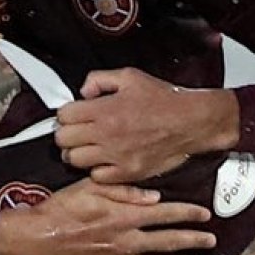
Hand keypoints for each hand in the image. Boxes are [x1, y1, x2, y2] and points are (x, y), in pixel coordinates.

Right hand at [0, 179, 214, 254]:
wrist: (34, 240)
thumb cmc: (59, 210)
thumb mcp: (90, 189)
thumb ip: (124, 192)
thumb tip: (154, 197)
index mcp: (124, 217)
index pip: (165, 214)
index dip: (188, 214)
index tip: (205, 214)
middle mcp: (126, 242)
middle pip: (166, 241)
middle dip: (192, 240)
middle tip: (210, 241)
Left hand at [55, 68, 239, 185]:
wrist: (191, 122)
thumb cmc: (165, 101)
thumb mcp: (130, 77)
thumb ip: (100, 80)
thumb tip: (83, 91)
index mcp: (104, 109)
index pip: (63, 115)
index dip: (66, 114)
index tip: (72, 115)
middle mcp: (106, 134)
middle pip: (63, 139)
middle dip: (67, 134)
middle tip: (76, 132)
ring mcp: (115, 155)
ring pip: (75, 160)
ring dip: (77, 153)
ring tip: (87, 148)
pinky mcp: (127, 172)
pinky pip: (97, 177)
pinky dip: (97, 170)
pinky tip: (104, 161)